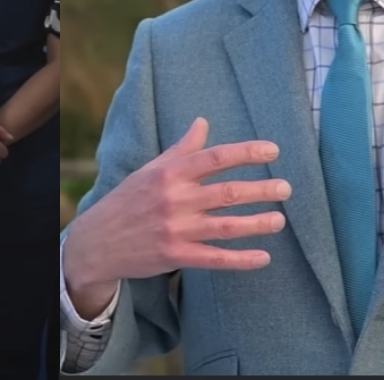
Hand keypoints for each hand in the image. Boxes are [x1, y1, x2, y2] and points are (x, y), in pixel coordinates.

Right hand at [63, 117, 289, 318]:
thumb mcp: (152, 169)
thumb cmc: (129, 199)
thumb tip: (203, 122)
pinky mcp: (175, 255)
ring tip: (280, 220)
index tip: (273, 150)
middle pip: (227, 192)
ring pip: (225, 226)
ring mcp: (176, 229)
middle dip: (261, 190)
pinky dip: (241, 259)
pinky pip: (215, 258)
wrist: (97, 240)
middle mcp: (175, 199)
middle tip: (286, 188)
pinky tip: (263, 257)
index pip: (215, 158)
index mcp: (170, 173)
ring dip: (257, 223)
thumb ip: (182, 148)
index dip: (246, 153)